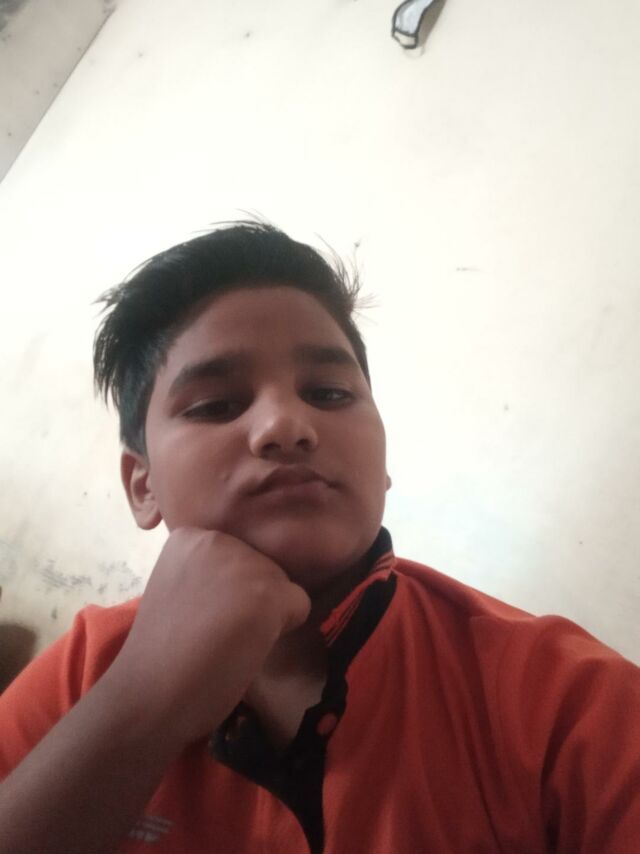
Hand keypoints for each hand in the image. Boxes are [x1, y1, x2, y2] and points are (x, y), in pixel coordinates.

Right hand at [106, 528, 310, 744]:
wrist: (148, 694)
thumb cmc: (161, 652)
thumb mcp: (178, 587)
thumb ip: (210, 572)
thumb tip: (249, 580)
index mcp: (190, 537)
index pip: (236, 553)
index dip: (226, 588)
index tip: (198, 612)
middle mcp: (218, 539)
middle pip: (262, 565)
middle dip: (248, 597)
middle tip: (213, 630)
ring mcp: (244, 564)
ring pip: (282, 585)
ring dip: (264, 614)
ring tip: (226, 640)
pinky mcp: (268, 594)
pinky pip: (299, 605)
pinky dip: (283, 630)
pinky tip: (246, 646)